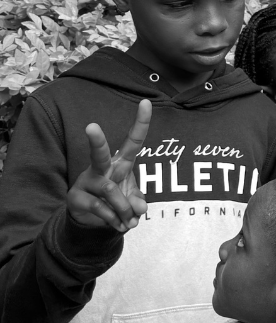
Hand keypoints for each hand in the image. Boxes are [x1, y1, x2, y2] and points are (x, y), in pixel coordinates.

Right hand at [67, 99, 151, 232]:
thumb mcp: (132, 200)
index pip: (133, 141)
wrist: (92, 222)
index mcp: (120, 162)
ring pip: (110, 191)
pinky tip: (120, 226)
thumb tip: (139, 209)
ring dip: (124, 209)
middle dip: (96, 140)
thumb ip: (138, 201)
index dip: (141, 123)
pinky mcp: (75, 198)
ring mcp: (86, 182)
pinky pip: (99, 208)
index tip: (146, 102)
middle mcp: (101, 168)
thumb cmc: (116, 201)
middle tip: (90, 126)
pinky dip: (114, 219)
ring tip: (130, 222)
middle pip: (99, 152)